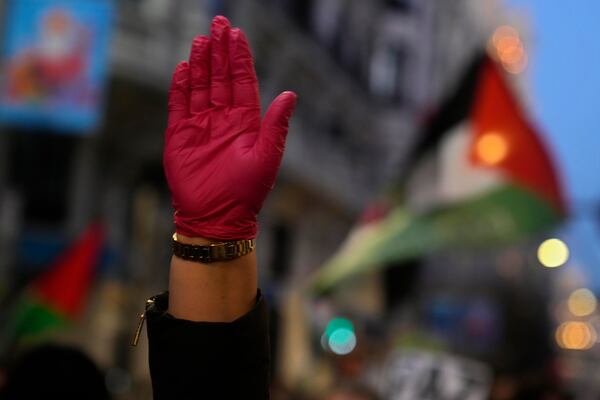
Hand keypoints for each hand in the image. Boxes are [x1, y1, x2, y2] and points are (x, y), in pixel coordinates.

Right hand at [164, 16, 296, 239]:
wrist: (217, 217)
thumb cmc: (246, 192)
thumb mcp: (267, 156)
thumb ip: (276, 124)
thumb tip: (290, 94)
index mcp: (245, 122)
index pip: (242, 81)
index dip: (239, 58)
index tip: (236, 34)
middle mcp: (223, 119)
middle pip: (220, 77)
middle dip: (220, 51)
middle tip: (218, 24)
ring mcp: (200, 125)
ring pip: (200, 86)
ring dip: (201, 64)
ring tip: (201, 40)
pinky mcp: (180, 136)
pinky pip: (179, 105)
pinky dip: (180, 87)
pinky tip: (184, 68)